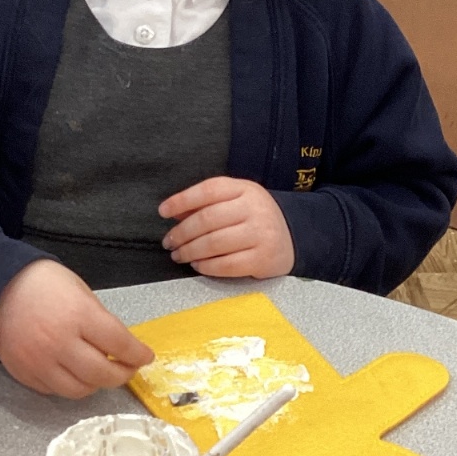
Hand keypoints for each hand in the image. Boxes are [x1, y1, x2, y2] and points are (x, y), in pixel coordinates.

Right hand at [0, 259, 153, 398]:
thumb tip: (120, 347)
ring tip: (101, 371)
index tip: (145, 357)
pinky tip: (74, 372)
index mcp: (79, 315)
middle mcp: (60, 343)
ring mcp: (40, 362)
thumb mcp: (80, 291)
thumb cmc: (43, 284)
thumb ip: (100, 320)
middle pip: (103, 375)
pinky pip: (55, 390)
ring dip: (96, 383)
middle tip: (128, 368)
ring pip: (80, 390)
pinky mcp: (24, 373)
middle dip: (122, 374)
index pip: (120, 345)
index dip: (138, 355)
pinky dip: (70, 384)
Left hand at [159, 177, 295, 278]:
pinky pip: (226, 265)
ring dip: (189, 251)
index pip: (209, 190)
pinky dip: (206, 266)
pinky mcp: (262, 259)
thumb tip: (174, 213)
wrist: (294, 237)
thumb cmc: (256, 217)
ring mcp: (260, 235)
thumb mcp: (236, 200)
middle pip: (207, 219)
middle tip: (169, 242)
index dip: (182, 200)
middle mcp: (254, 209)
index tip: (163, 211)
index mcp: (245, 189)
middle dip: (181, 233)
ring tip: (179, 255)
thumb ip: (207, 203)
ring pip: (214, 244)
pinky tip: (197, 264)